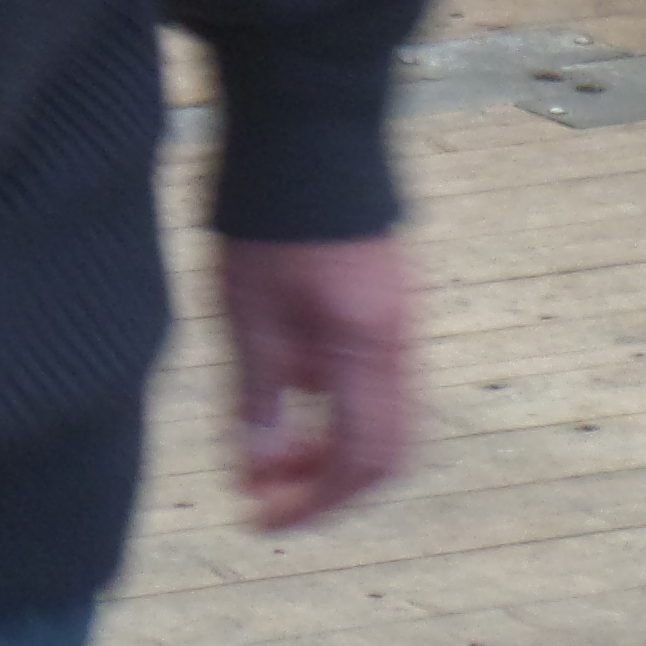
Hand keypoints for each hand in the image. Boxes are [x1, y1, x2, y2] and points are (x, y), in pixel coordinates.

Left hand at [215, 234, 415, 533]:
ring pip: (380, 415)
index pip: (362, 459)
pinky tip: (284, 393)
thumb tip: (260, 473)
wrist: (306, 126)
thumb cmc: (270, 214)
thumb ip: (258, 395)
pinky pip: (373, 379)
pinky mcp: (386, 300)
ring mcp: (398, 317)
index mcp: (366, 346)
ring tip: (265, 453)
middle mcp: (397, 339)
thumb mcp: (247, 310)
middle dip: (326, 486)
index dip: (315, 503)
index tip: (264, 520)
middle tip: (264, 498)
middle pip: (384, 449)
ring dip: (328, 448)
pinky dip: (335, 408)